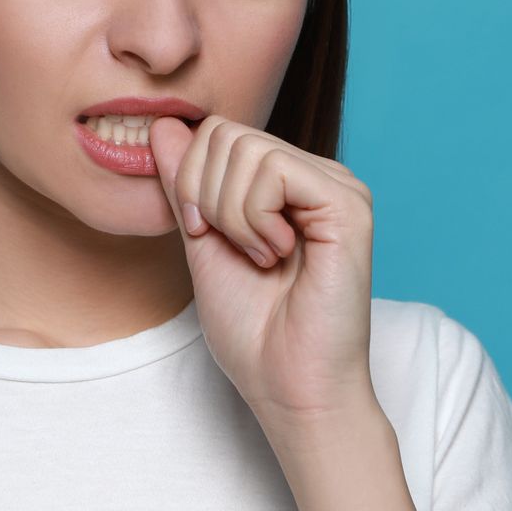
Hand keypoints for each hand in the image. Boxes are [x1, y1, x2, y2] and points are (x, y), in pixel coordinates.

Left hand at [148, 114, 377, 432]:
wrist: (290, 386)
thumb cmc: (253, 330)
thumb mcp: (201, 242)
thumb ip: (185, 184)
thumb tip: (163, 124)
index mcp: (285, 182)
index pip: (215, 133)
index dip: (188, 180)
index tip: (202, 234)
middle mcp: (316, 175)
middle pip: (225, 134)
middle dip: (204, 196)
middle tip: (232, 248)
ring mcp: (337, 186)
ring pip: (245, 148)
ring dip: (231, 214)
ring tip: (261, 258)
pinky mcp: (348, 204)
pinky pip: (274, 171)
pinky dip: (254, 218)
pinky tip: (278, 255)